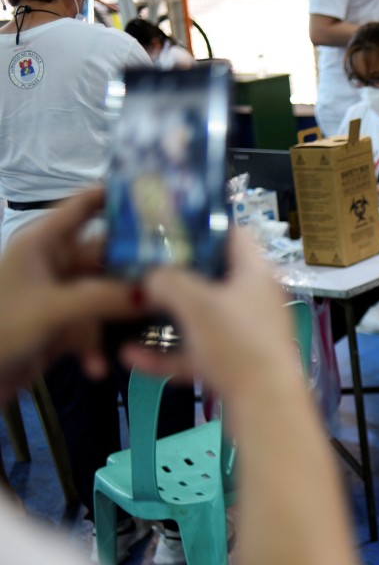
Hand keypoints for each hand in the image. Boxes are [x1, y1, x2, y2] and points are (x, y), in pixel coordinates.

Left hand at [0, 189, 138, 401]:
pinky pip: (93, 327)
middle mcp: (54, 264)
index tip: (155, 197)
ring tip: (148, 323)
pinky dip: (97, 347)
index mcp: (43, 244)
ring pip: (106, 293)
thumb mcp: (52, 309)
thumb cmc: (4, 327)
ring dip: (120, 314)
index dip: (114, 197)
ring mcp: (60, 295)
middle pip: (105, 253)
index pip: (82, 207)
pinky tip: (97, 367)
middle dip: (135, 266)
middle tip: (176, 272)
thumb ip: (103, 298)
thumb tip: (153, 293)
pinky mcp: (62, 325)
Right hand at [121, 231, 295, 400]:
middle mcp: (254, 300)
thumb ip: (168, 280)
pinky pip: (196, 354)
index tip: (166, 227)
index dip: (201, 226)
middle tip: (140, 267)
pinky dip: (167, 355)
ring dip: (166, 316)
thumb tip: (152, 275)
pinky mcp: (235, 366)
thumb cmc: (237, 343)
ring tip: (131, 309)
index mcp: (255, 273)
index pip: (233, 234)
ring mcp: (245, 334)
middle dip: (176, 274)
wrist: (265, 406)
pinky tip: (131, 357)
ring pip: (201, 318)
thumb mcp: (197, 302)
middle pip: (213, 277)